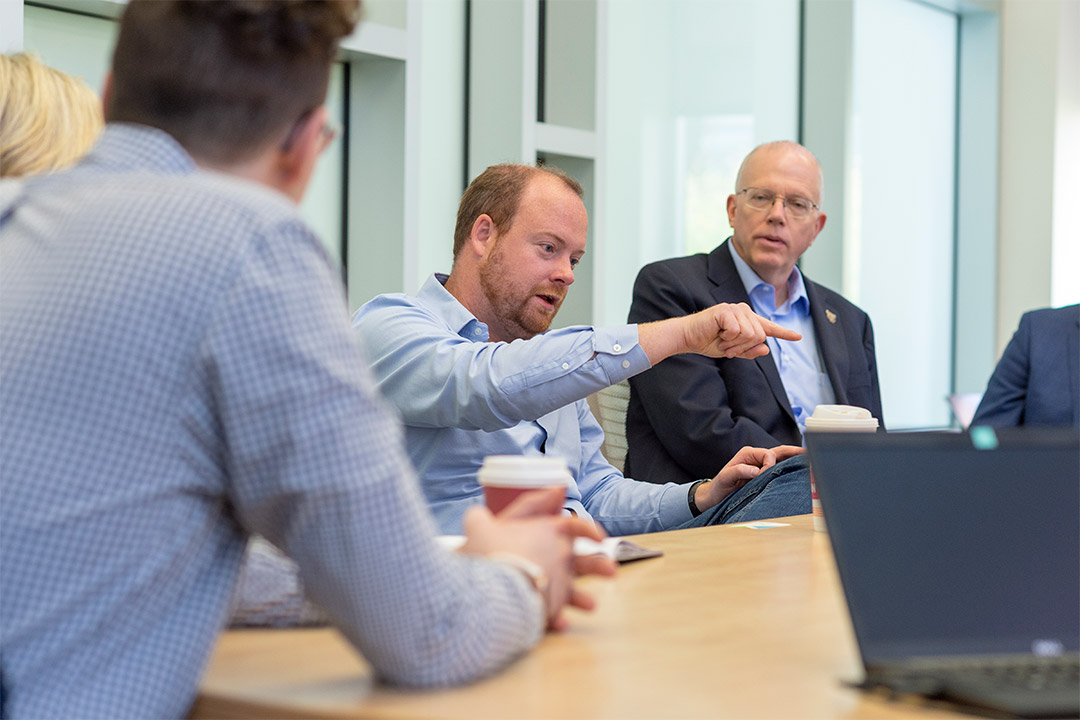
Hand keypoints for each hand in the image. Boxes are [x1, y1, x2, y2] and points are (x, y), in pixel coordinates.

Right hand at [460, 488, 616, 630]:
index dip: (587, 529)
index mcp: (547, 531)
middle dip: (597, 565)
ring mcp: (557, 582)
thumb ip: (482, 517)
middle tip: (610, 570)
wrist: (485, 587)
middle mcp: (558, 555)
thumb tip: (477, 513)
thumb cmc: (484, 551)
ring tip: (591, 605)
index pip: (575, 525)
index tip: (598, 536)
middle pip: (584, 560)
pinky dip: (557, 619)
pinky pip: (555, 613)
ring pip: (575, 589)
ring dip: (582, 598)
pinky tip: (560, 624)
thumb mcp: (478, 525)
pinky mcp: (549, 607)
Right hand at [637, 303, 801, 364]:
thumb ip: (750, 351)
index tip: (798, 336)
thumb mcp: (732, 351)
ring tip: (722, 340)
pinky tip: (718, 334)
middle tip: (727, 347)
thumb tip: (766, 349)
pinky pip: (738, 331)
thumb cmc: (708, 341)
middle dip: (743, 347)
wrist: (688, 337)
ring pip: (751, 334)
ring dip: (735, 344)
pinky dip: (728, 338)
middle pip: (760, 335)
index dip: (784, 332)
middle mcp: (744, 311)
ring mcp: (735, 309)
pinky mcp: (726, 310)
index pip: (768, 327)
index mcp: (747, 320)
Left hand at [694, 445, 806, 510]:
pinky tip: (799, 470)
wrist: (715, 495)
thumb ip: (739, 471)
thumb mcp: (725, 478)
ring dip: (794, 459)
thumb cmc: (719, 486)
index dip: (771, 465)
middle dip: (794, 452)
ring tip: (809, 460)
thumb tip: (756, 470)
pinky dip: (789, 467)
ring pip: (782, 458)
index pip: (769, 455)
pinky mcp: (763, 474)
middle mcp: (756, 457)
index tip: (763, 477)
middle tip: (809, 454)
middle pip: (780, 451)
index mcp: (748, 454)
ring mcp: (761, 464)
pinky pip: (779, 468)